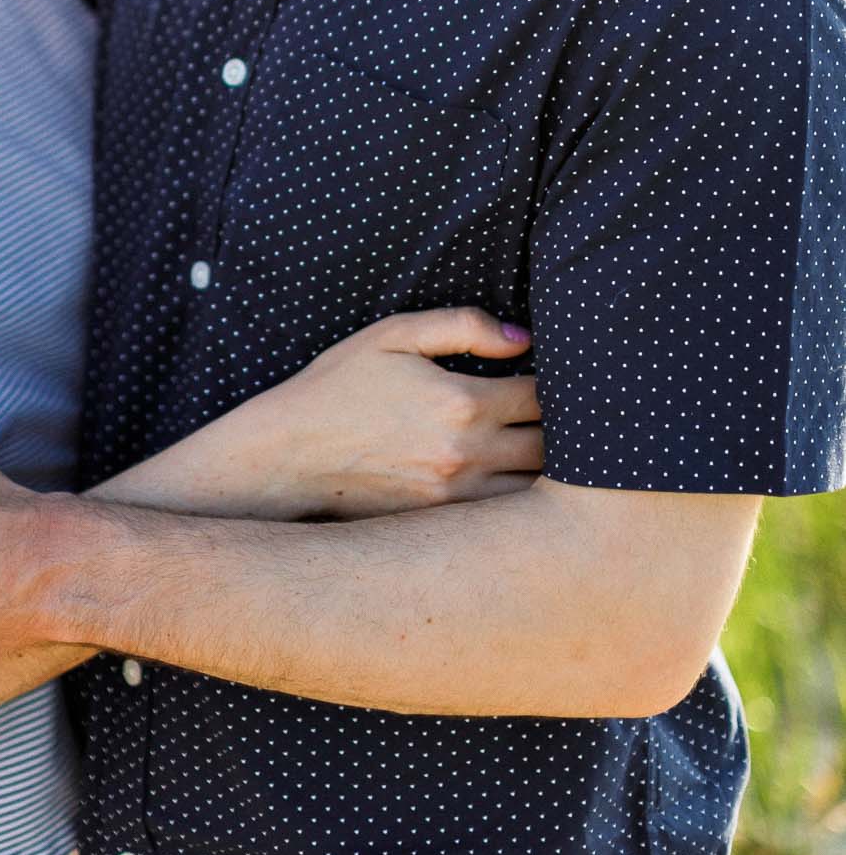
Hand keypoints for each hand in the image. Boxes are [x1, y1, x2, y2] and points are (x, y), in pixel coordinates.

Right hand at [137, 307, 541, 520]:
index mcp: (462, 401)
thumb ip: (461, 325)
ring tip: (556, 454)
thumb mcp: (390, 337)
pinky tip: (523, 489)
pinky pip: (508, 521)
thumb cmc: (336, 388)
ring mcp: (459, 500)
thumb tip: (524, 339)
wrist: (286, 459)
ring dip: (555, 474)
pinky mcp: (445, 528)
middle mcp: (468, 456)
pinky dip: (525, 506)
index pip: (546, 394)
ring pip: (540, 492)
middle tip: (570, 416)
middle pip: (557, 448)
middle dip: (570, 429)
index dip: (562, 381)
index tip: (559, 374)